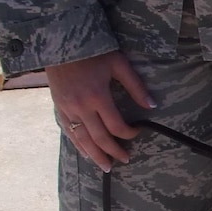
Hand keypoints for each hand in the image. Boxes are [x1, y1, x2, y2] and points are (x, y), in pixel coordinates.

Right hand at [46, 51, 154, 171]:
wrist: (62, 43)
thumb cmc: (94, 52)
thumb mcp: (118, 64)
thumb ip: (135, 86)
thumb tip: (152, 106)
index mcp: (98, 96)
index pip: (115, 125)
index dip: (128, 133)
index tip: (137, 132)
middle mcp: (82, 107)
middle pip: (99, 138)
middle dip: (113, 151)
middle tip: (125, 160)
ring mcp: (68, 109)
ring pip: (82, 140)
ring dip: (95, 156)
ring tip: (106, 167)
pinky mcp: (59, 108)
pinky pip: (69, 132)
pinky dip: (78, 145)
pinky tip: (86, 154)